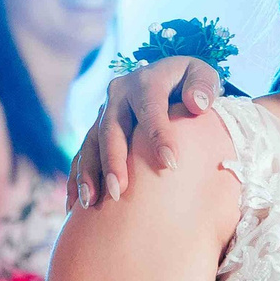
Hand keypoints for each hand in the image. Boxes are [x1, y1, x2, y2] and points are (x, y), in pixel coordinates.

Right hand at [71, 57, 224, 209]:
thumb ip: (203, 85)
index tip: (170, 164)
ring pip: (90, 143)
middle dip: (112, 161)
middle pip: (111, 129)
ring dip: (88, 174)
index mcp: (146, 81)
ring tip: (91, 203)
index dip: (159, 136)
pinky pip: (82, 154)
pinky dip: (77, 179)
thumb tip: (197, 104)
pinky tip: (75, 205)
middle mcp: (119, 94)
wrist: (169, 79)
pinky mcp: (96, 129)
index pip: (151, 109)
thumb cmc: (191, 84)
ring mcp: (105, 112)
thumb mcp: (202, 75)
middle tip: (118, 192)